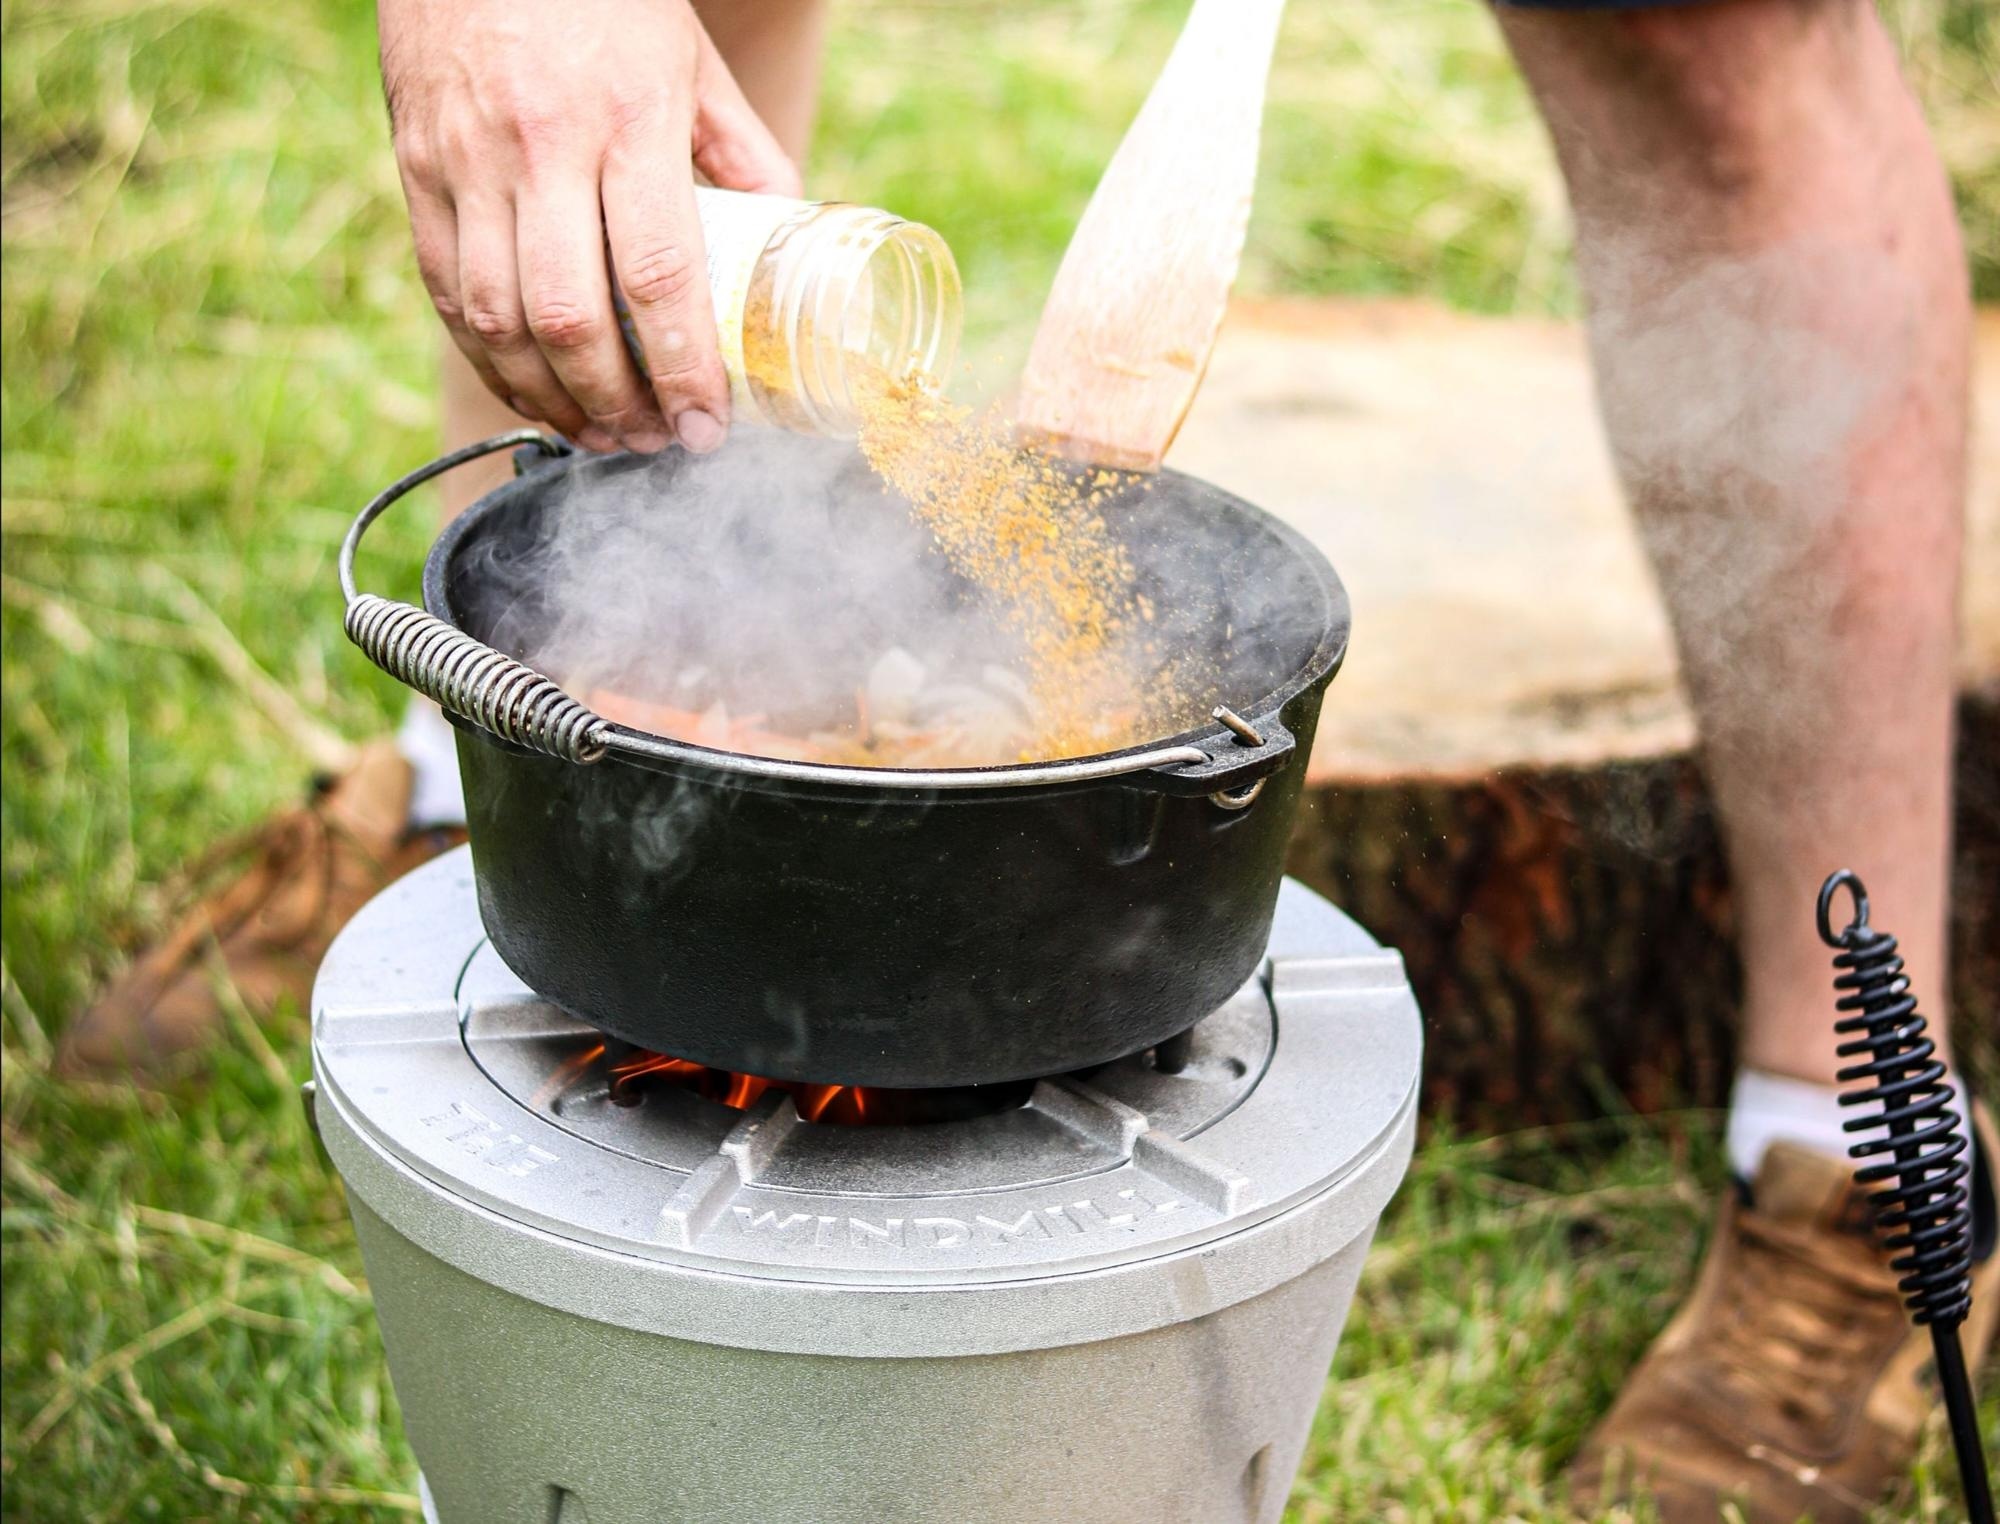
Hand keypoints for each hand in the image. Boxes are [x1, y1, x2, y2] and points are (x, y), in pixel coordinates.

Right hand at [379, 0, 799, 453]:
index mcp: (627, 120)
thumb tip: (786, 231)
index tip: (704, 429)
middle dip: (614, 404)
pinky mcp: (415, 166)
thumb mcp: (687, 59)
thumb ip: (738, 150)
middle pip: (570, 317)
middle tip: (651, 443)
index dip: (681, 370)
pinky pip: (445, 290)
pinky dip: (488, 358)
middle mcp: (540, 147)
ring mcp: (466, 160)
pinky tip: (530, 390)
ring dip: (549, 398)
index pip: (658, 276)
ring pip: (496, 319)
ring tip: (597, 434)